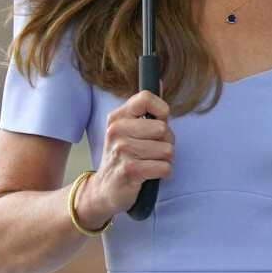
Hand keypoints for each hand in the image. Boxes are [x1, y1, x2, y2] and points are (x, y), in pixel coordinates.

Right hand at [74, 91, 173, 225]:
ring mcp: (122, 150)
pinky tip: (152, 175)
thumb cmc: (123, 157)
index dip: (161, 110)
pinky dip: (164, 173)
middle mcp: (117, 131)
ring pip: (167, 150)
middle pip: (163, 128)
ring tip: (152, 163)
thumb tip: (158, 82)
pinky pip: (164, 167)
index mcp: (117, 117)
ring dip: (166, 160)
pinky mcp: (129, 170)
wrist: (104, 190)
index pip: (146, 98)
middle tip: (155, 150)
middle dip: (167, 142)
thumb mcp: (127, 129)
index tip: (159, 122)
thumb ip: (144, 108)